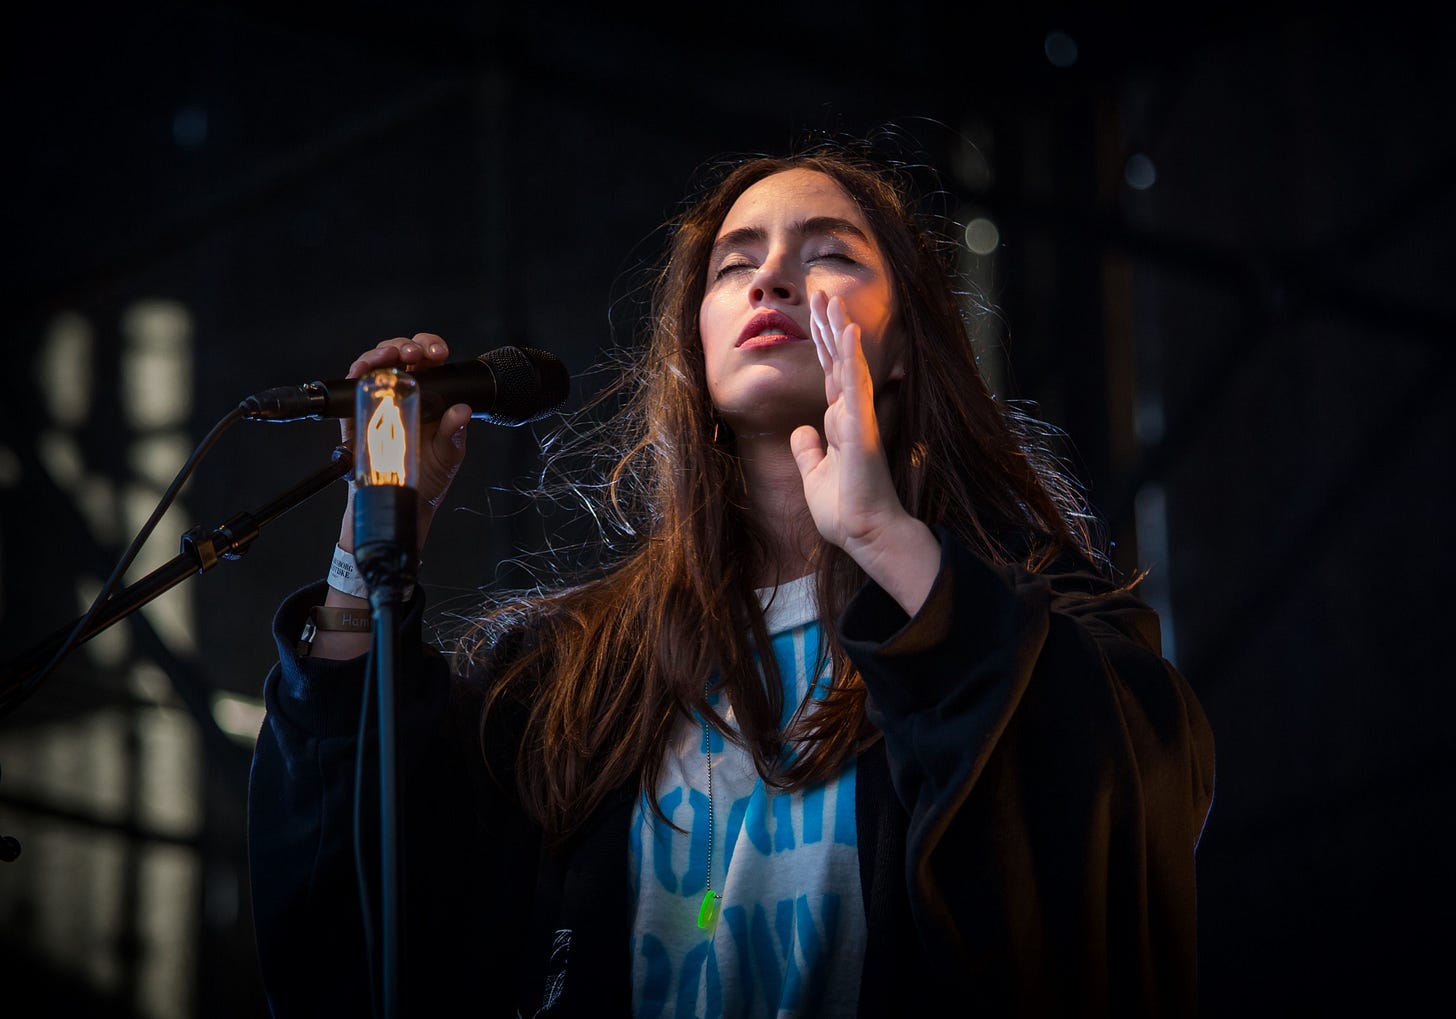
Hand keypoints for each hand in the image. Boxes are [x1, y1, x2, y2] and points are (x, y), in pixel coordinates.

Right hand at [337, 333, 471, 552]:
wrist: (402, 500)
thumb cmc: (428, 476)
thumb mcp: (448, 454)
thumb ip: (453, 433)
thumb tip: (462, 411)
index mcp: (429, 395)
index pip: (429, 360)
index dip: (431, 347)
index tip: (437, 352)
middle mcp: (403, 392)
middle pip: (401, 354)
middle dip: (407, 345)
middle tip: (414, 353)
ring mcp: (380, 399)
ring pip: (377, 363)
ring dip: (383, 352)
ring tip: (393, 354)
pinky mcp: (357, 412)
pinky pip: (354, 385)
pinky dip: (358, 371)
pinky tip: (366, 368)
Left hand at [790, 293, 939, 613]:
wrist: (863, 534)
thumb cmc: (844, 510)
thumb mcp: (814, 475)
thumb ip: (809, 451)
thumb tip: (801, 431)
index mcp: (840, 423)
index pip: (830, 374)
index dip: (824, 344)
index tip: (819, 315)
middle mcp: (851, 415)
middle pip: (837, 361)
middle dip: (829, 327)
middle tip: (821, 293)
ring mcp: (857, 418)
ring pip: (847, 365)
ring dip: (838, 331)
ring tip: (830, 299)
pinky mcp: (861, 428)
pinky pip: (854, 386)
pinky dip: (851, 359)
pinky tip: (848, 332)